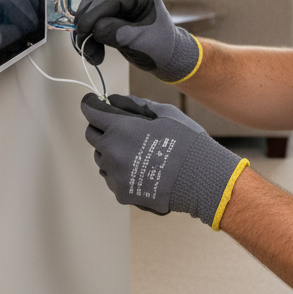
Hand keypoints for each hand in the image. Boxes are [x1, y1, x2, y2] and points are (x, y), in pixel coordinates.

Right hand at [73, 0, 201, 82]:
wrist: (166, 53)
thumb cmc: (159, 47)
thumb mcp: (139, 42)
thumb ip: (116, 33)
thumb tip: (93, 28)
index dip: (92, 14)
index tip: (82, 34)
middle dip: (86, 24)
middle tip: (83, 48)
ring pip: (91, 8)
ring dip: (86, 32)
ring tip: (91, 56)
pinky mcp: (113, 7)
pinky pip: (93, 16)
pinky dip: (90, 34)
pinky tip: (93, 51)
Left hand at [81, 93, 246, 226]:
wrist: (201, 178)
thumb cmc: (187, 142)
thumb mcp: (166, 113)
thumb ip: (137, 104)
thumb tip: (117, 100)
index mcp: (120, 129)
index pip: (91, 112)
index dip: (91, 104)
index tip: (93, 102)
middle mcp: (112, 152)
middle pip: (91, 135)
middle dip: (101, 127)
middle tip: (118, 127)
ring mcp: (115, 175)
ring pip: (101, 159)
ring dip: (110, 151)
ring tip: (135, 151)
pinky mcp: (121, 193)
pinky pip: (112, 178)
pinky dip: (120, 171)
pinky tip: (140, 168)